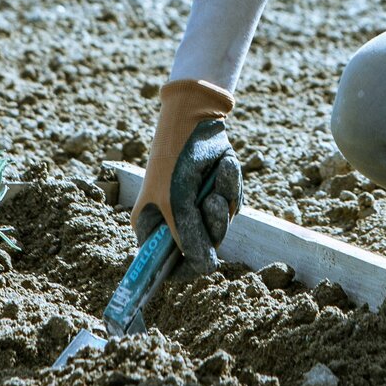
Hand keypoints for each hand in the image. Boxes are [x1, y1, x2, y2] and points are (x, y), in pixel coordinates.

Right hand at [131, 78, 241, 273]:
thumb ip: (189, 237)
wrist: (197, 118)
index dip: (184, 268)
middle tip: (210, 203)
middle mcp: (173, 220)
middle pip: (201, 247)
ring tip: (215, 180)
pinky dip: (231, 186)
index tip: (202, 263)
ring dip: (223, 201)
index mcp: (152, 225)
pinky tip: (223, 166)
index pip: (166, 264)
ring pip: (222, 226)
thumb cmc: (176, 158)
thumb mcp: (177, 202)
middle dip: (211, 225)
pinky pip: (233, 204)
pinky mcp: (217, 192)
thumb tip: (204, 268)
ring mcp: (196, 207)